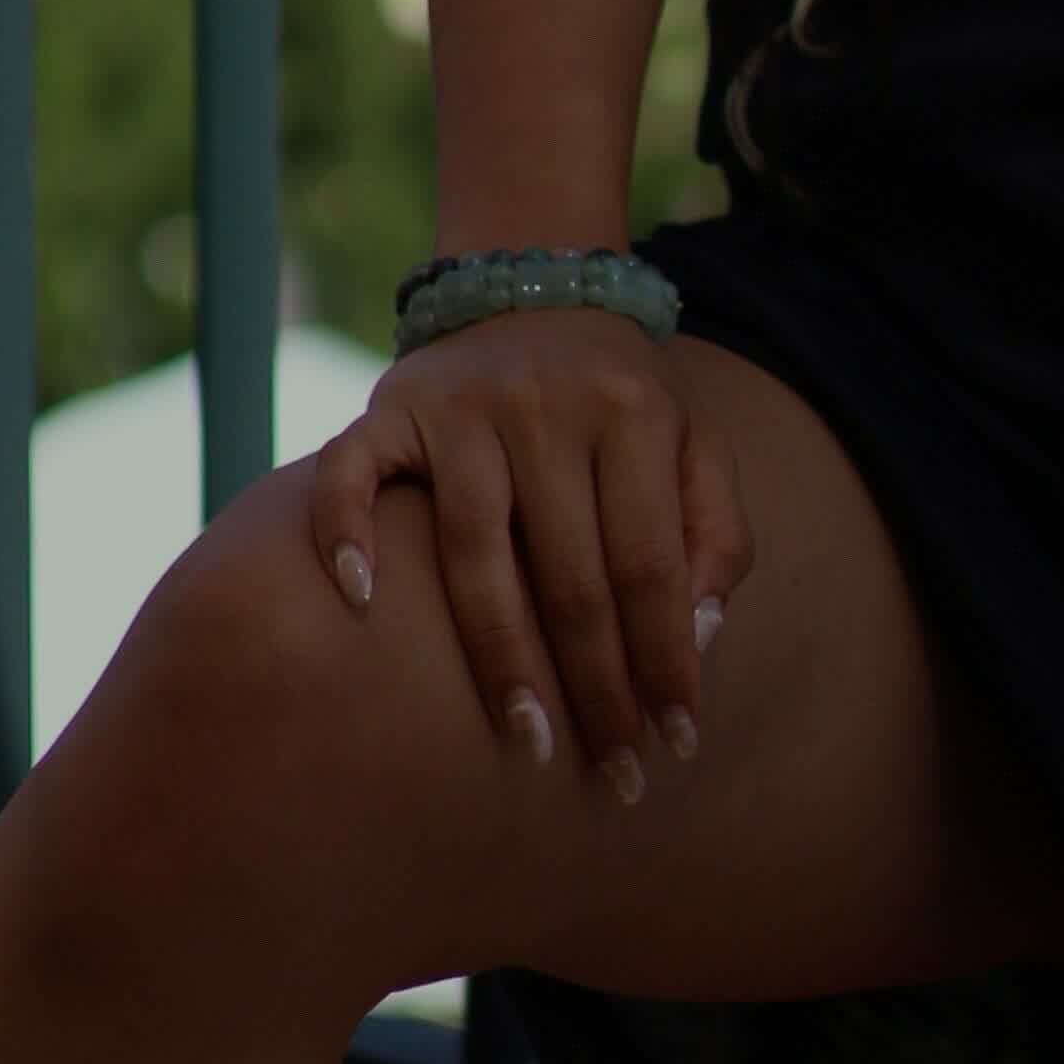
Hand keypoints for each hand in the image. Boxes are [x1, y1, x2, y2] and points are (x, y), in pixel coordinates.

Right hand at [306, 307, 754, 796]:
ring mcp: (463, 406)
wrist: (536, 289)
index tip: (679, 740)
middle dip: (596, 687)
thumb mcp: (695, 443)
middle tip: (611, 774)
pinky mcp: (392, 405)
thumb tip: (704, 635)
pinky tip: (359, 602)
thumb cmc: (622, 401)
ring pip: (475, 550)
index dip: (666, 658)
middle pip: (572, 575)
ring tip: (525, 737)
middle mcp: (548, 407)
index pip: (652, 564)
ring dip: (499, 655)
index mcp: (635, 415)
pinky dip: (346, 532)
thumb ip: (717, 531)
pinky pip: (352, 472)